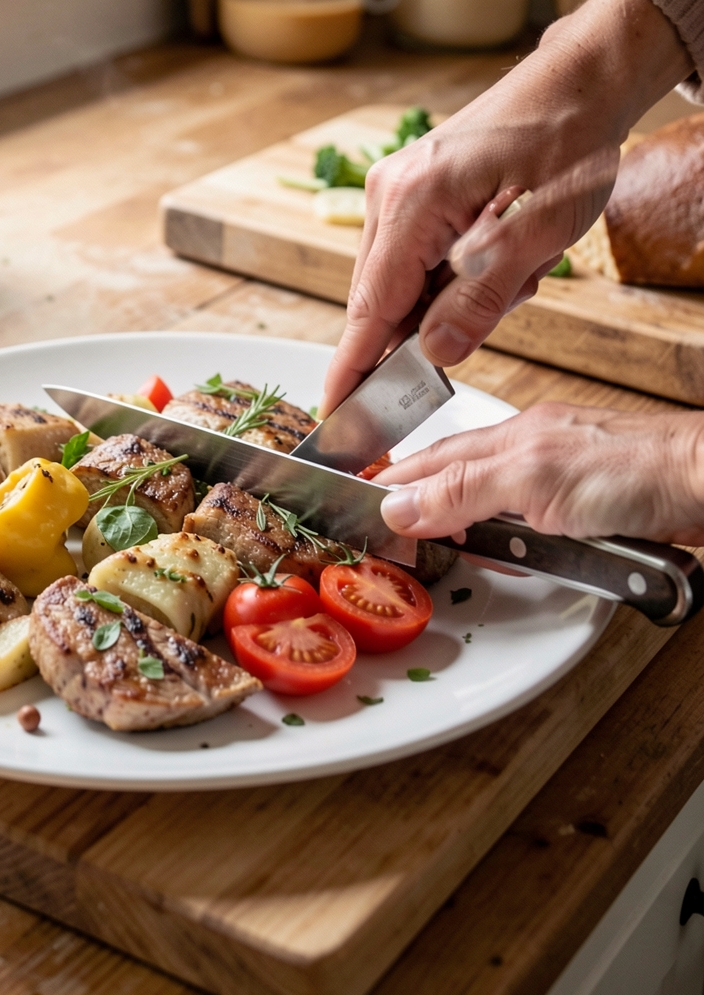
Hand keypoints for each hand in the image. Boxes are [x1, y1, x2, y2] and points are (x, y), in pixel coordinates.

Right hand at [321, 0, 691, 414]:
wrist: (578, 83)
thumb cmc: (567, 144)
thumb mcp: (540, 233)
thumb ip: (482, 299)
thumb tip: (434, 355)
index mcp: (412, 202)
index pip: (369, 309)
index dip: (351, 371)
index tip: (333, 420)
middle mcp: (388, 194)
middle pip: (384, 300)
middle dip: (435, 325)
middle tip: (510, 293)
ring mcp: (396, 189)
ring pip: (406, 282)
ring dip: (458, 295)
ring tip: (523, 260)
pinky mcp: (412, 190)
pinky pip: (419, 258)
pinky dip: (458, 273)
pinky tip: (506, 251)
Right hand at [379, 403, 703, 545]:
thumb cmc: (637, 468)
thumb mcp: (533, 479)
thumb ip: (463, 491)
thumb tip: (399, 505)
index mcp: (509, 438)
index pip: (432, 461)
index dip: (394, 483)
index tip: (358, 504)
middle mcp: (533, 457)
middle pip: (459, 485)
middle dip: (425, 508)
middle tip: (393, 534)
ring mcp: (566, 485)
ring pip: (500, 511)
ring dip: (479, 536)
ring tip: (445, 549)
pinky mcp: (597, 513)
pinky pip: (542, 533)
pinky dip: (524, 549)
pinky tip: (523, 556)